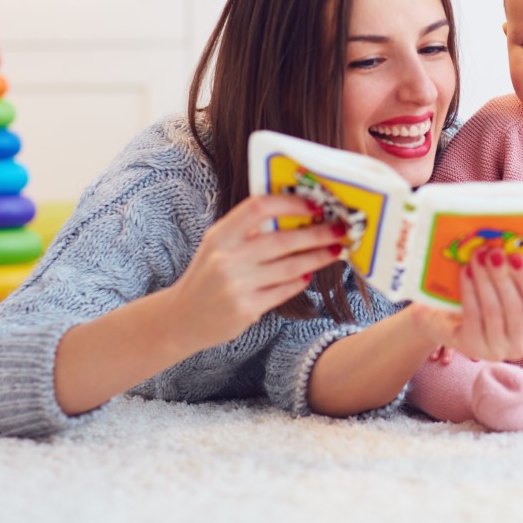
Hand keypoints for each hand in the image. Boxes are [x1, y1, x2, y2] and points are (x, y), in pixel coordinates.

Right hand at [166, 194, 345, 351]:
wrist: (181, 319)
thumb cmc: (208, 275)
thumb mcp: (218, 246)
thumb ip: (249, 231)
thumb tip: (297, 214)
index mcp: (220, 235)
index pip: (259, 208)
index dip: (290, 204)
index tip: (315, 205)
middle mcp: (226, 258)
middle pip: (282, 240)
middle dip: (317, 234)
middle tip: (340, 229)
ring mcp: (236, 285)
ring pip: (290, 267)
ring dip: (317, 258)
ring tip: (335, 250)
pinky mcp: (246, 309)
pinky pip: (283, 291)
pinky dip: (299, 281)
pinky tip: (308, 275)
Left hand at [409, 247, 522, 361]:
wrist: (449, 323)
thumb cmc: (484, 301)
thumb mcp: (502, 291)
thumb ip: (512, 275)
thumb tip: (514, 243)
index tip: (516, 255)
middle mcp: (519, 345)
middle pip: (514, 307)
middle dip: (503, 276)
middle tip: (493, 251)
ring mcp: (496, 350)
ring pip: (493, 310)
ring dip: (485, 280)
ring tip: (477, 255)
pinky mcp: (473, 348)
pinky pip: (473, 315)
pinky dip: (469, 291)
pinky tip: (466, 271)